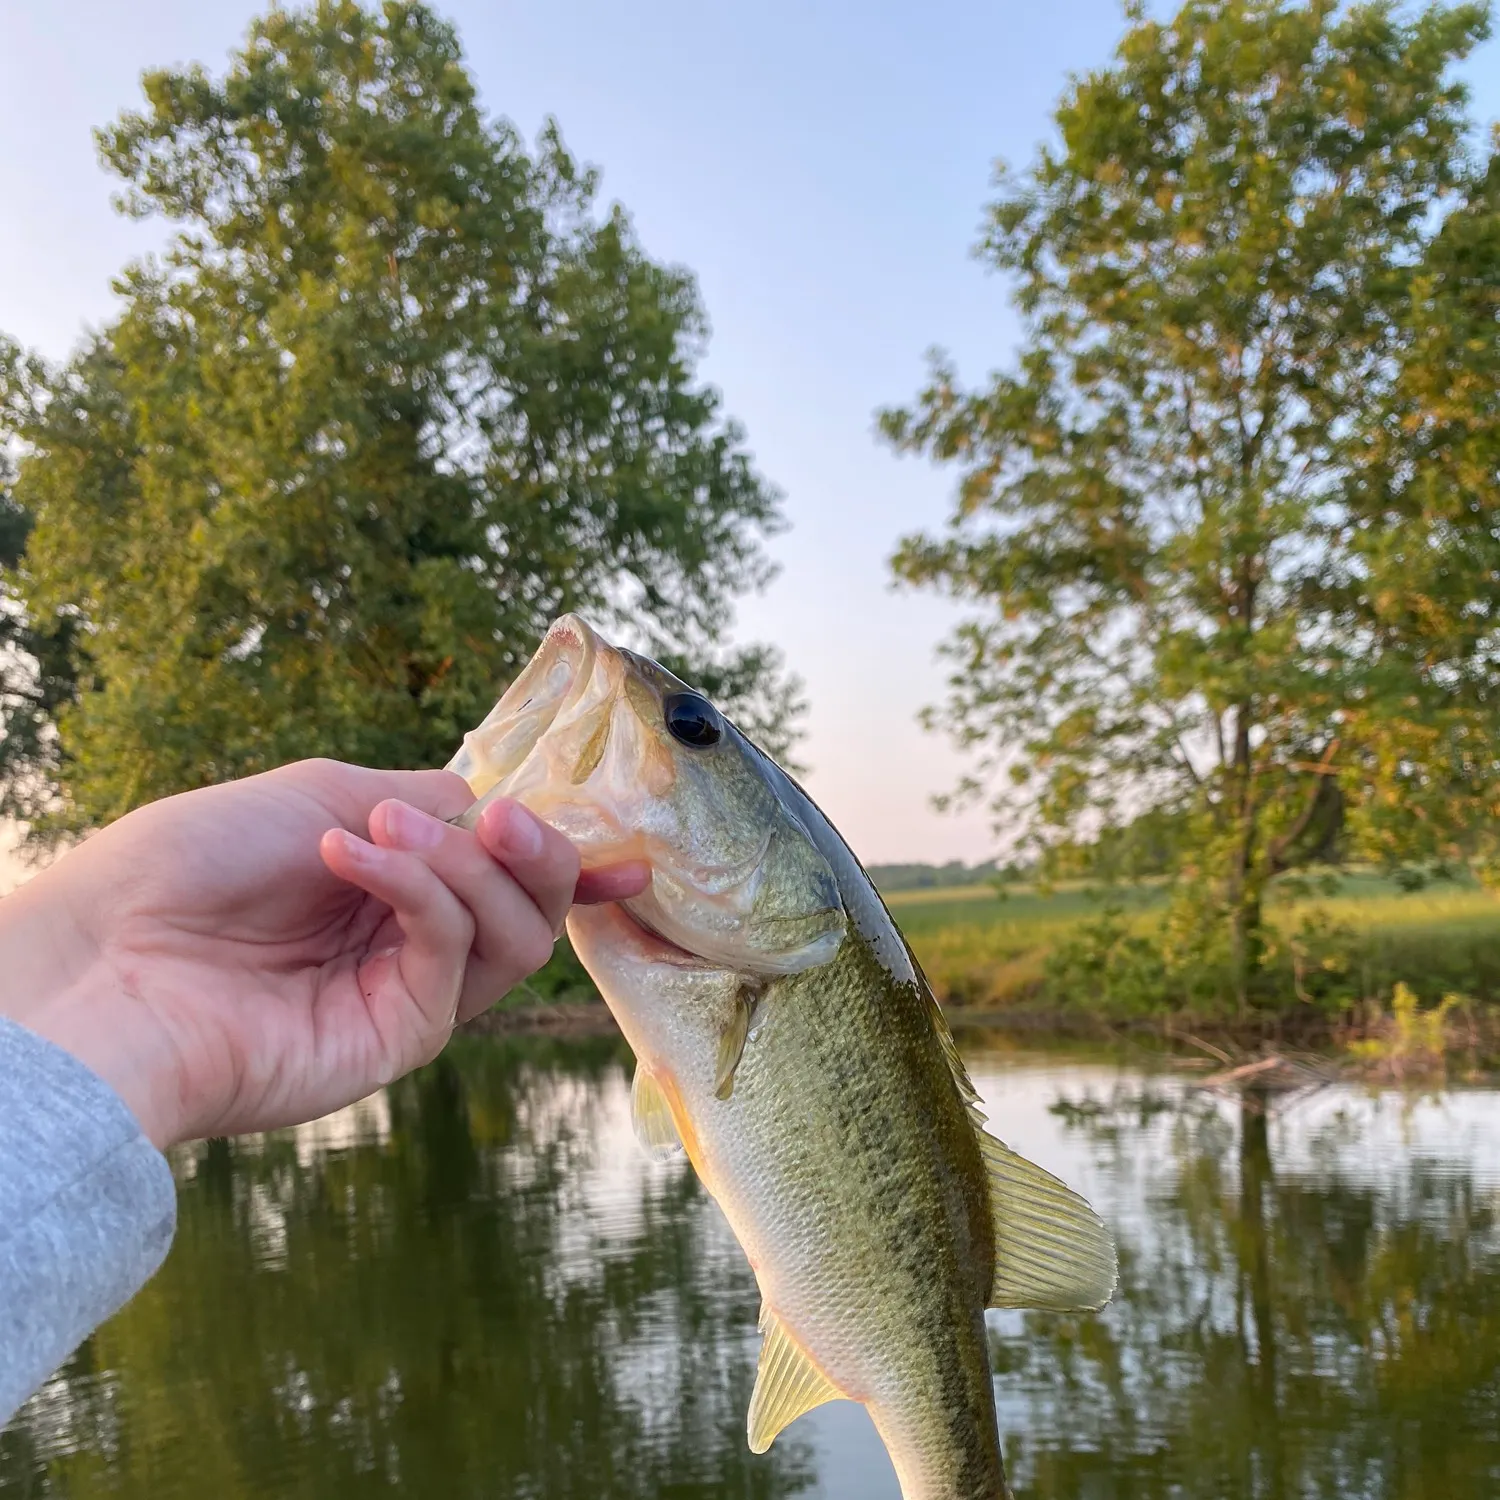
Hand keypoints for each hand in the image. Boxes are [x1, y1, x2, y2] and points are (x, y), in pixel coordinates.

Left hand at [0, 759, 647, 1148]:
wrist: (107, 953)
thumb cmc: (193, 861)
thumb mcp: (324, 792)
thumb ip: (427, 802)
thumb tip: (498, 810)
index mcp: (393, 887)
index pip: (504, 878)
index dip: (569, 866)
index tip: (628, 856)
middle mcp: (408, 944)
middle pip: (531, 910)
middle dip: (539, 855)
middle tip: (503, 821)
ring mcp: (406, 995)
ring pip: (513, 938)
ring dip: (467, 867)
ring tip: (383, 831)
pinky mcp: (396, 1039)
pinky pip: (452, 956)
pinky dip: (421, 891)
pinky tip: (355, 856)